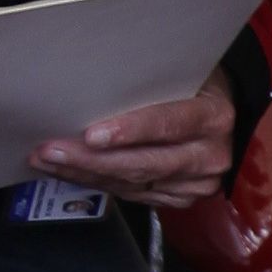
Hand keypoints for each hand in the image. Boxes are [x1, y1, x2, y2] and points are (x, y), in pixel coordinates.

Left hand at [36, 70, 236, 210]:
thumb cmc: (196, 86)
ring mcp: (196, 183)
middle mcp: (210, 155)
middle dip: (91, 159)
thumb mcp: (184, 73)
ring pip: (132, 183)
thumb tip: (92, 84)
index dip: (130, 131)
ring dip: (84, 173)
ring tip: (47, 160)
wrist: (224, 118)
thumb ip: (150, 83)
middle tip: (51, 150)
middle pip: (145, 163)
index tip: (92, 134)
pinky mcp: (180, 199)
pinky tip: (71, 172)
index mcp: (214, 117)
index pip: (170, 124)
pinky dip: (97, 183)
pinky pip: (131, 195)